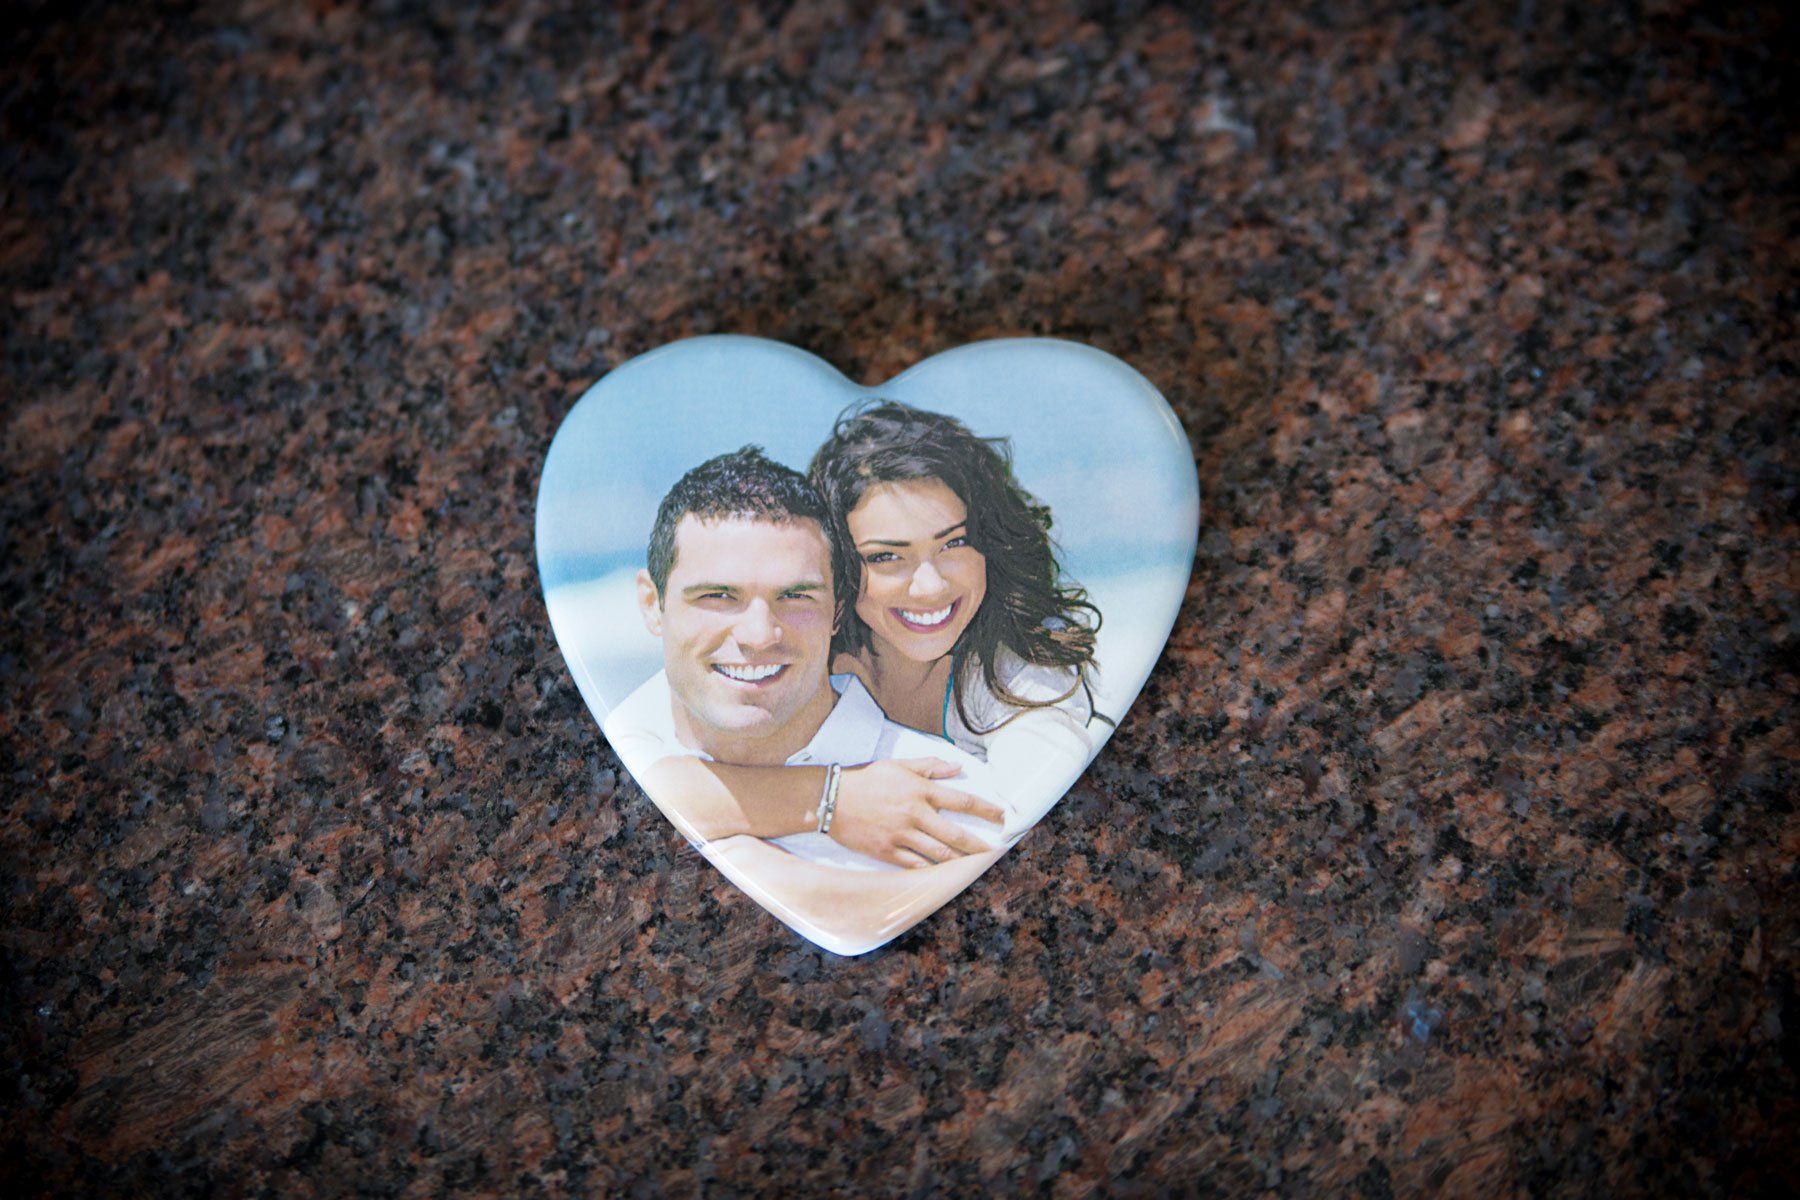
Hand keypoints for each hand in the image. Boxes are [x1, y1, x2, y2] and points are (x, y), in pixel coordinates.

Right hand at [828, 758, 1006, 867]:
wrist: (831, 799)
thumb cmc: (866, 779)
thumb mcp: (898, 766)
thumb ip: (929, 767)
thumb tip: (957, 767)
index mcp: (919, 790)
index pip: (961, 800)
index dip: (985, 809)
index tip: (1002, 816)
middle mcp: (914, 814)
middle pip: (955, 833)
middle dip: (978, 844)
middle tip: (994, 851)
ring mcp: (901, 835)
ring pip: (938, 853)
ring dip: (959, 861)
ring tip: (974, 866)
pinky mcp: (887, 851)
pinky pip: (915, 865)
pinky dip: (932, 871)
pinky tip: (944, 875)